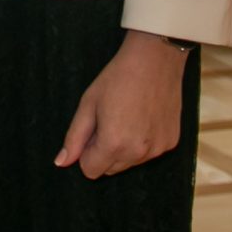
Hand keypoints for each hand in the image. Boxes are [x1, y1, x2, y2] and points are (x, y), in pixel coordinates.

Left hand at [55, 31, 188, 178]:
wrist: (155, 60)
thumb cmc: (117, 79)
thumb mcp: (88, 104)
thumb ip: (74, 137)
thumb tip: (61, 162)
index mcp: (114, 144)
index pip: (90, 171)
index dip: (86, 151)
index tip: (93, 130)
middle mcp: (138, 153)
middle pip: (110, 169)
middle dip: (104, 151)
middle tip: (109, 119)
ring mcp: (157, 149)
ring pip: (130, 162)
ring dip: (124, 148)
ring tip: (127, 116)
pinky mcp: (171, 142)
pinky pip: (148, 153)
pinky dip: (143, 142)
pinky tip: (144, 117)